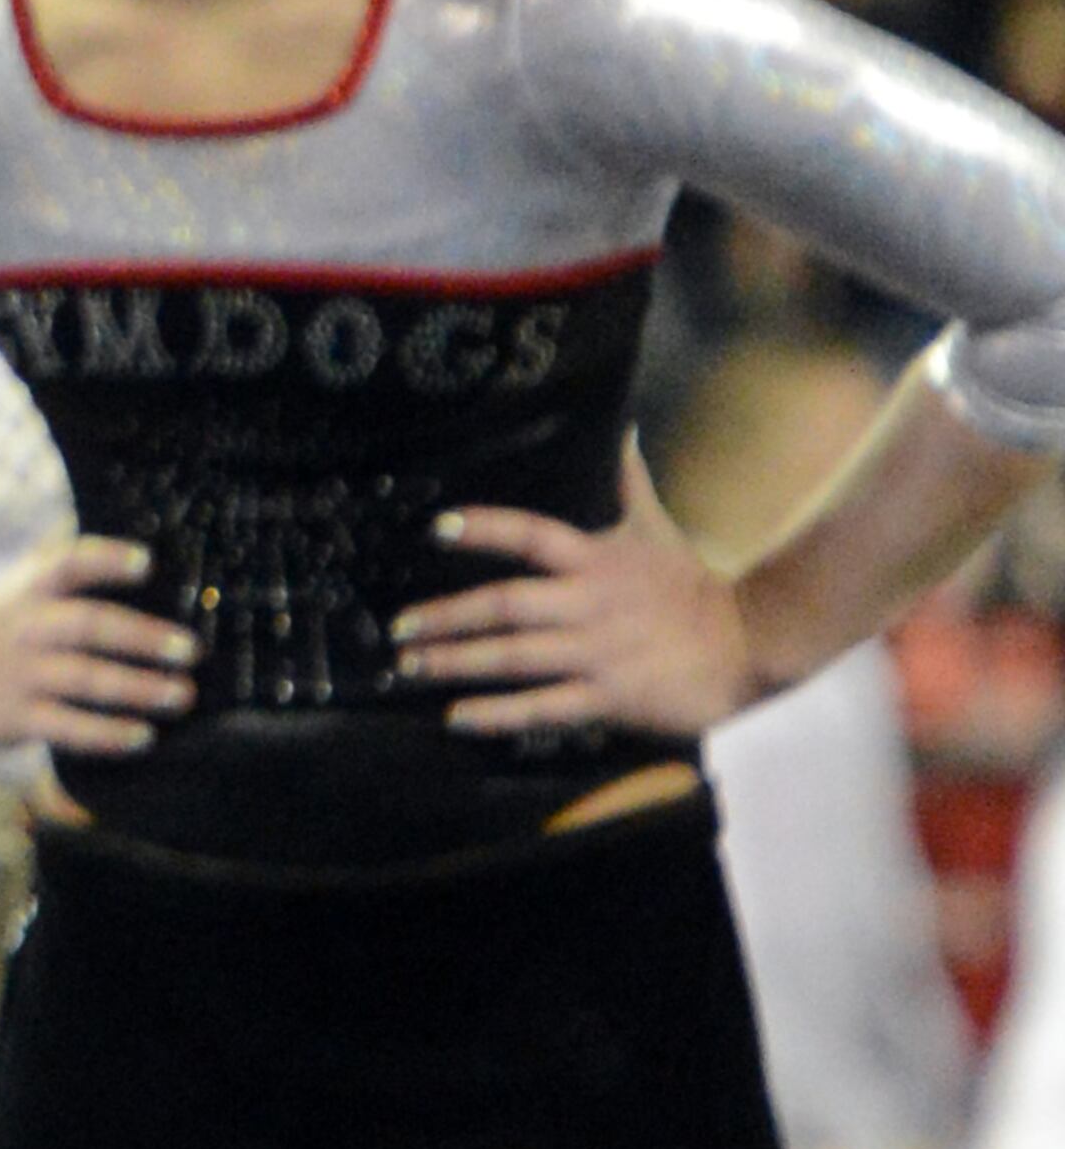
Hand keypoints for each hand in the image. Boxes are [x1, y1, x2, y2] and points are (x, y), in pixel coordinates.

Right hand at [0, 532, 194, 757]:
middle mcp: (25, 626)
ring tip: (182, 694)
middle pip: (88, 625)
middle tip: (191, 649)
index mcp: (31, 587)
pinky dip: (107, 733)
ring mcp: (20, 674)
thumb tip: (149, 551)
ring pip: (84, 679)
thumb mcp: (27, 580)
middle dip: (142, 637)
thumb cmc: (8, 618)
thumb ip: (73, 564)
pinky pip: (67, 728)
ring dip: (138, 688)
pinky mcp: (16, 716)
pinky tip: (143, 736)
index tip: (147, 562)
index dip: (106, 560)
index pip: (68, 563)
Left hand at [391, 436, 749, 739]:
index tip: (436, 528)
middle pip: (504, 605)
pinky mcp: (608, 697)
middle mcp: (587, 603)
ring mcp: (595, 652)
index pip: (530, 534)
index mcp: (596, 559)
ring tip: (410, 668)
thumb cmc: (696, 588)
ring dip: (457, 662)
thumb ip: (631, 483)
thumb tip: (624, 431)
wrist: (749, 645)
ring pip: (513, 658)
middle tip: (397, 627)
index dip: (484, 528)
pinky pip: (543, 707)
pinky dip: (498, 714)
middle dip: (447, 616)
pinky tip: (458, 717)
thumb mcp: (657, 529)